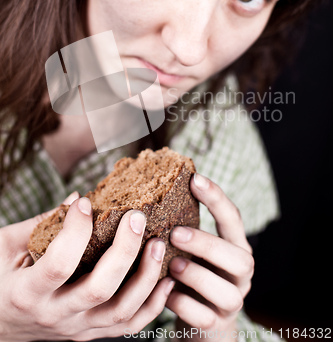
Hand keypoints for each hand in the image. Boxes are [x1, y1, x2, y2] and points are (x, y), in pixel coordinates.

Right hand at [0, 192, 174, 340]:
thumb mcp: (5, 248)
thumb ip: (39, 225)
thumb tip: (76, 197)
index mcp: (28, 293)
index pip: (59, 263)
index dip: (76, 231)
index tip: (85, 201)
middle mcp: (54, 316)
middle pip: (99, 289)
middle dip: (124, 250)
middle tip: (137, 217)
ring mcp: (76, 328)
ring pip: (120, 311)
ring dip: (146, 277)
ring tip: (158, 243)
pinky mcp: (91, 333)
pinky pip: (128, 326)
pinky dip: (153, 305)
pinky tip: (166, 279)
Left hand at [166, 173, 253, 340]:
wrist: (203, 321)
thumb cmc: (194, 274)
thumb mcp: (194, 249)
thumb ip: (183, 228)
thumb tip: (149, 194)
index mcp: (235, 247)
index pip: (233, 219)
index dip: (217, 198)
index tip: (195, 178)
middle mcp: (240, 275)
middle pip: (239, 259)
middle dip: (207, 244)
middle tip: (175, 234)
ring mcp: (231, 302)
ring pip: (226, 292)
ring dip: (196, 276)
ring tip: (171, 265)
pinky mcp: (216, 325)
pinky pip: (204, 317)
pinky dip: (183, 305)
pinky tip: (165, 293)